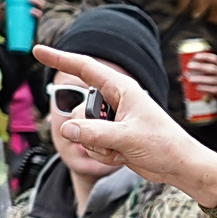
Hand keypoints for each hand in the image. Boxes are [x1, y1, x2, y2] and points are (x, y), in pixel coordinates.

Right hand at [32, 45, 216, 205]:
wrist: (179, 167)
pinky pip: (91, 144)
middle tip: (113, 141)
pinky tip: (122, 157)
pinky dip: (103, 154)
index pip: (85, 68)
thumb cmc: (163, 146)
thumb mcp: (128, 139)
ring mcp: (112, 121)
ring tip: (122, 150)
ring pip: (82, 130)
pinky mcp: (112, 137)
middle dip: (88, 130)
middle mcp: (115, 101)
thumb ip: (95, 134)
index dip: (60, 59)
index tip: (38, 50)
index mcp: (122, 89)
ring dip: (97, 146)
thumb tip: (66, 129)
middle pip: (79, 110)